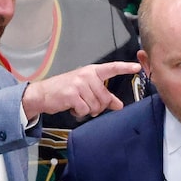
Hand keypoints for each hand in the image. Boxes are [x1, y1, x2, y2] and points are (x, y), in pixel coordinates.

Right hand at [21, 61, 140, 119]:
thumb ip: (104, 97)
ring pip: (95, 105)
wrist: (43, 94)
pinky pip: (85, 109)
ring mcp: (79, 83)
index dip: (125, 68)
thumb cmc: (65, 91)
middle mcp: (86, 75)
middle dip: (97, 106)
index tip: (137, 67)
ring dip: (87, 110)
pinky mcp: (72, 94)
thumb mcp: (86, 90)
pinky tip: (72, 107)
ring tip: (77, 104)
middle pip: (104, 97)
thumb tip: (119, 105)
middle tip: (86, 104)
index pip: (111, 68)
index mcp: (92, 71)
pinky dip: (79, 112)